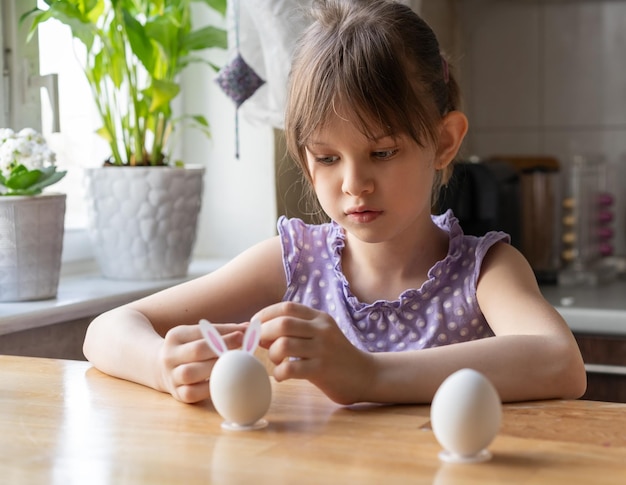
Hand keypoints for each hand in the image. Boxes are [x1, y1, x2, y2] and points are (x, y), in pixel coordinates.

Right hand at [157, 322, 246, 402]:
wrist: (160, 367)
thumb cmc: (189, 347)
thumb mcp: (197, 335)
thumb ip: (221, 331)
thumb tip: (249, 327)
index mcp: (176, 335)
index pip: (202, 331)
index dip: (224, 331)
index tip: (244, 331)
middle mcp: (170, 355)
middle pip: (197, 350)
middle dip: (223, 346)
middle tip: (244, 344)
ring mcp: (172, 375)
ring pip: (191, 372)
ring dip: (216, 368)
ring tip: (234, 364)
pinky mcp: (177, 394)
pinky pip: (192, 393)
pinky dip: (209, 389)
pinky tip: (223, 382)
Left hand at [254, 302, 372, 404]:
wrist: (366, 375)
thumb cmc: (336, 355)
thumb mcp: (320, 334)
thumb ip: (295, 330)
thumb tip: (258, 332)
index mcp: (319, 318)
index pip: (286, 307)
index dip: (265, 314)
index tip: (254, 325)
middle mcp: (321, 330)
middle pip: (282, 324)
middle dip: (263, 334)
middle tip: (259, 345)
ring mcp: (322, 349)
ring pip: (283, 345)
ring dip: (272, 354)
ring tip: (276, 361)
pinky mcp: (322, 370)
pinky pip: (290, 368)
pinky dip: (279, 373)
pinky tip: (283, 376)